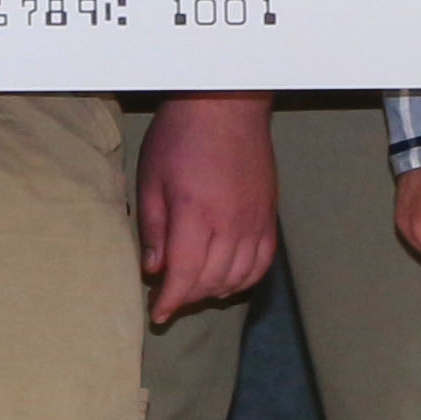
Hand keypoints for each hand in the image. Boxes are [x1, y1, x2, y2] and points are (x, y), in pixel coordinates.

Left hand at [135, 92, 277, 325]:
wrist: (226, 104)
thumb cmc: (181, 135)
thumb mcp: (151, 177)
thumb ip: (153, 227)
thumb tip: (153, 269)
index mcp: (196, 213)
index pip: (185, 274)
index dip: (170, 300)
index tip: (158, 315)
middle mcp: (230, 223)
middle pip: (211, 281)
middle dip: (187, 297)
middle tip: (169, 298)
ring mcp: (254, 221)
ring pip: (238, 277)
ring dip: (214, 291)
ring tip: (194, 289)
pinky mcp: (269, 215)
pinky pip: (263, 263)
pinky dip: (245, 279)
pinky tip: (227, 279)